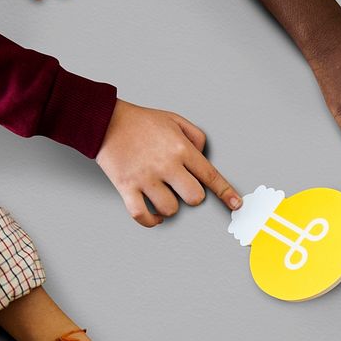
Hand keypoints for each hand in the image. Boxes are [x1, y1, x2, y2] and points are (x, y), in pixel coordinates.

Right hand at [95, 100, 241, 226]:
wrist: (104, 120)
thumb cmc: (141, 121)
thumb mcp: (174, 120)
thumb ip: (195, 137)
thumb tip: (204, 157)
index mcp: (180, 148)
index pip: (210, 176)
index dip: (226, 193)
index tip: (236, 205)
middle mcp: (166, 165)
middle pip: (194, 198)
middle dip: (192, 197)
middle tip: (181, 188)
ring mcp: (146, 178)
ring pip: (170, 209)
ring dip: (170, 208)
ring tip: (163, 196)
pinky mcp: (127, 187)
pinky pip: (143, 216)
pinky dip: (151, 221)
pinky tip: (154, 216)